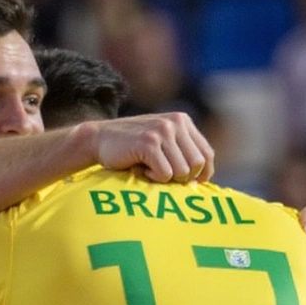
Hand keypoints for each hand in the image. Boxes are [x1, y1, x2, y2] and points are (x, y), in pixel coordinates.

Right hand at [90, 112, 214, 183]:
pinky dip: (153, 178)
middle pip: (197, 165)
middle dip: (182, 178)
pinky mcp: (149, 143)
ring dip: (165, 178)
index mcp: (182, 121)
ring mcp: (162, 131)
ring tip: (149, 169)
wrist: (98, 138)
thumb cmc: (132, 147)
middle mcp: (175, 123)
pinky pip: (165, 174)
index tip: (192, 184)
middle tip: (162, 175)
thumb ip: (182, 152)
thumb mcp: (162, 142)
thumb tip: (202, 180)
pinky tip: (141, 169)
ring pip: (182, 172)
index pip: (207, 154)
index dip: (203, 173)